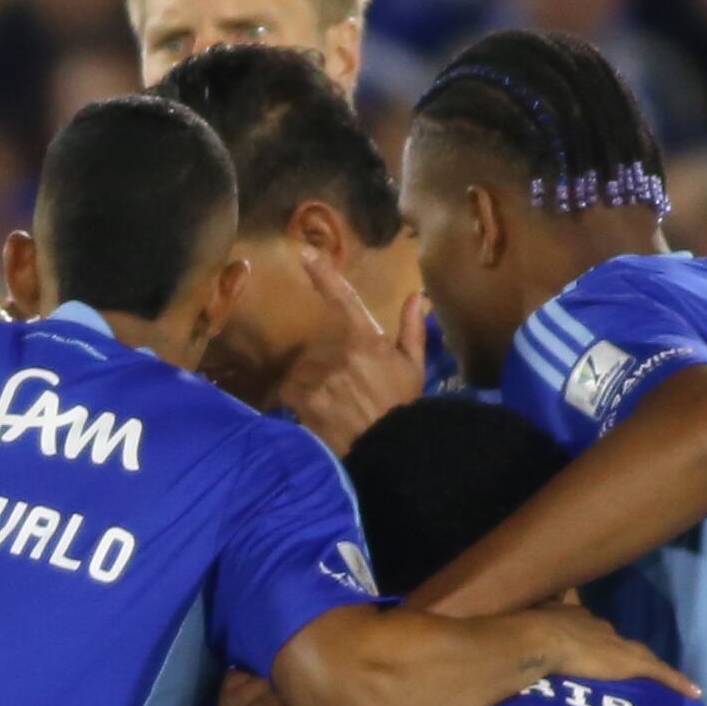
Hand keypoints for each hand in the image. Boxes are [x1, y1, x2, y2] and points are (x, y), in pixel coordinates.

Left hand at [269, 243, 423, 454]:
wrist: (389, 451)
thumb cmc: (404, 409)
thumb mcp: (415, 368)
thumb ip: (412, 329)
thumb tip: (416, 295)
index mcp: (367, 340)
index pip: (343, 300)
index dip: (323, 274)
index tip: (304, 253)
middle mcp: (339, 352)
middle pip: (318, 347)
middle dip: (326, 366)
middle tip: (345, 394)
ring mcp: (319, 376)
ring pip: (303, 369)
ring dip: (311, 384)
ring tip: (332, 408)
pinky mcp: (302, 399)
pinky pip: (290, 391)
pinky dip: (298, 400)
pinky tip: (317, 414)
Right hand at [530, 609, 700, 699]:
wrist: (538, 640)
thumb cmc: (524, 640)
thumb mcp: (523, 636)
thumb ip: (526, 644)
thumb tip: (517, 652)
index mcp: (574, 619)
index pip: (592, 629)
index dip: (596, 639)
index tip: (595, 648)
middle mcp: (599, 627)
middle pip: (618, 640)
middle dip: (623, 651)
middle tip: (625, 664)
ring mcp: (617, 644)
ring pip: (641, 655)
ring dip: (650, 665)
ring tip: (660, 678)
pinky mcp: (631, 663)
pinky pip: (661, 673)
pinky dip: (677, 681)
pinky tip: (694, 692)